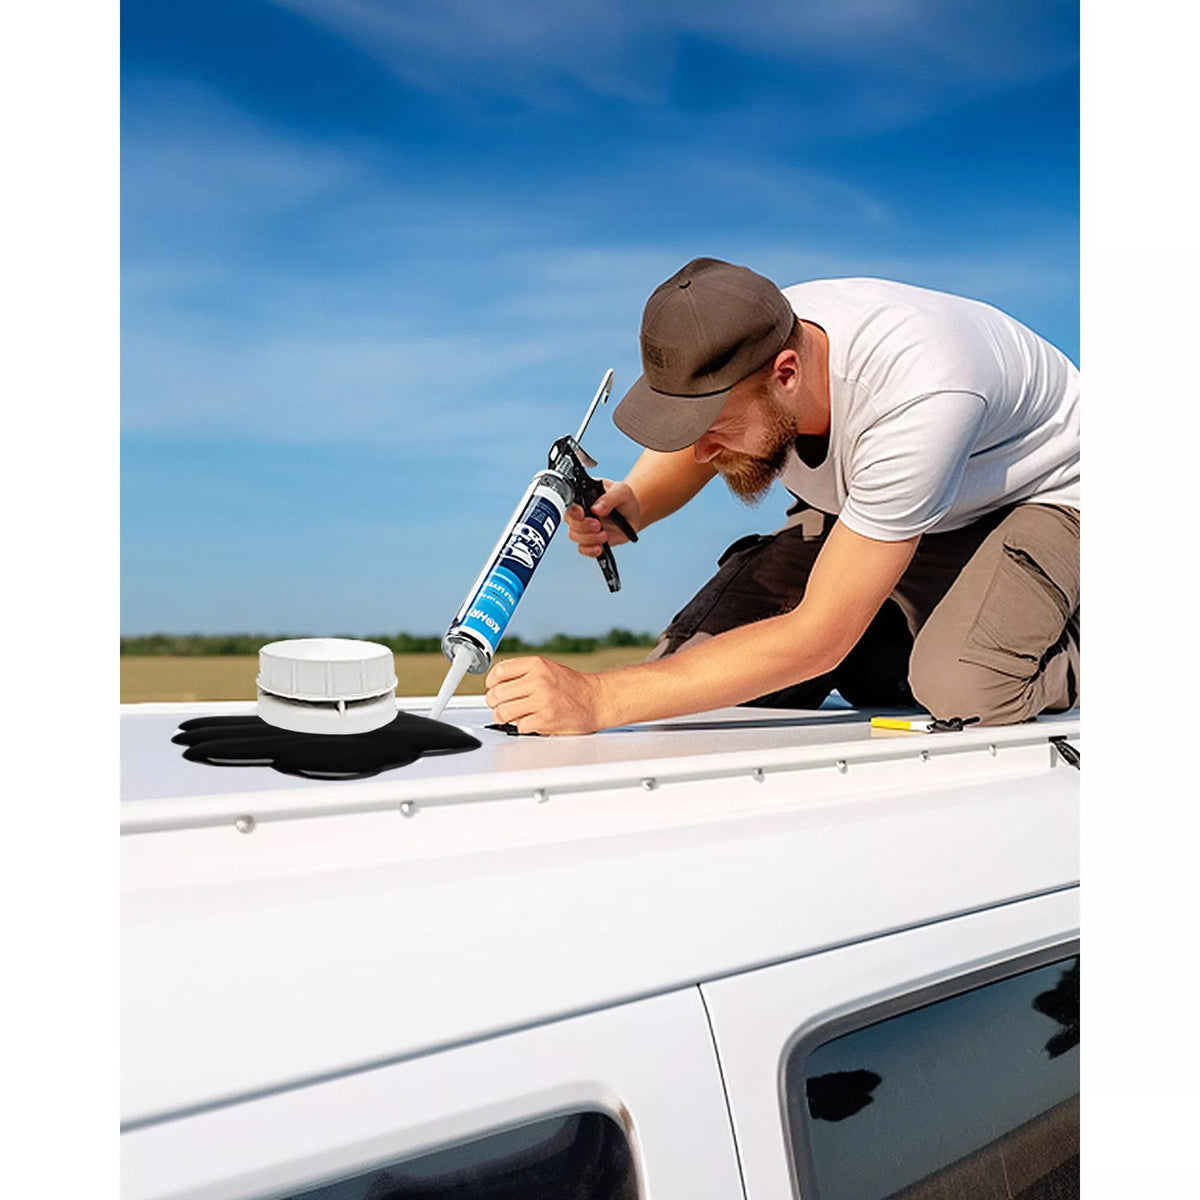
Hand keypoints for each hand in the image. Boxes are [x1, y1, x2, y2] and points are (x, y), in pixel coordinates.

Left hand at [485, 655, 608, 734]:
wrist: (597, 700)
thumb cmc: (573, 687)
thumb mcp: (548, 669)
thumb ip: (523, 674)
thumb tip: (496, 686)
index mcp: (537, 664)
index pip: (500, 671)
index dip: (491, 683)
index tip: (492, 688)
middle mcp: (538, 680)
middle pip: (497, 694)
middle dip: (494, 703)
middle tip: (499, 706)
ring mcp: (541, 700)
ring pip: (503, 712)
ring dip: (503, 718)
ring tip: (509, 717)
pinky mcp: (545, 719)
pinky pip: (518, 726)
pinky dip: (520, 727)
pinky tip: (528, 723)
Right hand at [565, 479, 640, 559]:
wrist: (634, 514)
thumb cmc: (625, 499)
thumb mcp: (621, 492)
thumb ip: (609, 498)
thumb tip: (595, 509)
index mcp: (584, 495)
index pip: (570, 502)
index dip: (572, 510)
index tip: (581, 514)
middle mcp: (580, 511)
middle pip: (570, 521)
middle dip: (583, 525)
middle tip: (598, 525)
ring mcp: (584, 527)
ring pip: (574, 535)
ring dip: (588, 538)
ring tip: (604, 535)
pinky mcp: (591, 540)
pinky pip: (582, 548)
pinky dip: (589, 550)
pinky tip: (599, 548)